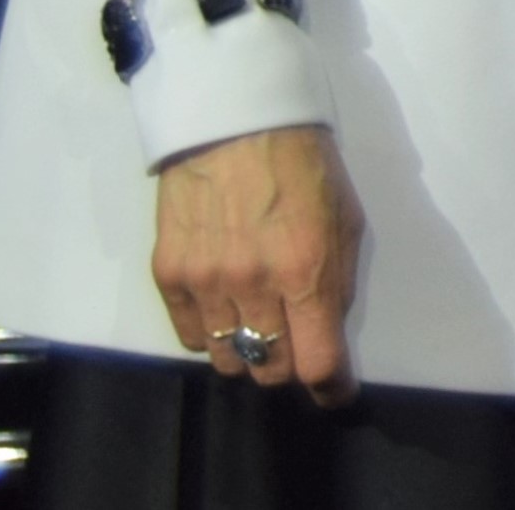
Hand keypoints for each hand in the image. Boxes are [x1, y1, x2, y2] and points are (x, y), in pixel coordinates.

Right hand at [152, 124, 362, 404]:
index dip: (330, 387)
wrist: (235, 121)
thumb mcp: (345, 219)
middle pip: (269, 369)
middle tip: (295, 346)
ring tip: (257, 325)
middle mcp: (254, 284)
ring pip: (226, 360)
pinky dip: (210, 334)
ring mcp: (206, 281)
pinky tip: (224, 309)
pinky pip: (190, 336)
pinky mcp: (169, 274)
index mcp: (307, 270)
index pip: (317, 361)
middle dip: (288, 366)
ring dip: (246, 353)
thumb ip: (336, 282)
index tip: (335, 392)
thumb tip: (325, 334)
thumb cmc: (304, 165)